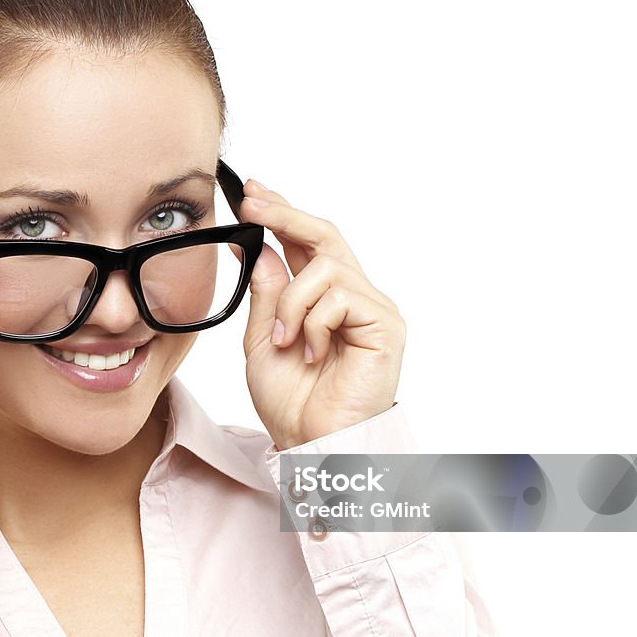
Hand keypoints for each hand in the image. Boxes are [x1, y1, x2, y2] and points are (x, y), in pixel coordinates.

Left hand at [239, 179, 405, 449]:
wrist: (310, 443)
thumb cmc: (292, 403)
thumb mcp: (263, 339)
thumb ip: (266, 293)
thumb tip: (256, 247)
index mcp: (322, 299)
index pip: (306, 244)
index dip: (282, 214)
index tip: (252, 194)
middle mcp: (352, 297)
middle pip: (325, 235)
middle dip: (285, 215)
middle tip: (252, 205)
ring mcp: (371, 309)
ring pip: (325, 268)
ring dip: (291, 304)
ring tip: (286, 342)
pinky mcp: (384, 325)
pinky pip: (340, 297)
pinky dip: (313, 323)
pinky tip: (311, 352)